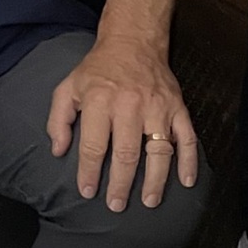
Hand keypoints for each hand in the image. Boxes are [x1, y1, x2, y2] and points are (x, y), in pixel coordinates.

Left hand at [46, 40, 197, 209]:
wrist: (134, 42)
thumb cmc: (97, 69)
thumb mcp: (68, 88)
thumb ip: (59, 120)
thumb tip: (58, 152)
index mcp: (100, 102)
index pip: (93, 146)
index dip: (89, 172)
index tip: (88, 191)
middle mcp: (130, 106)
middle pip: (126, 153)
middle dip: (120, 183)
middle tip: (116, 205)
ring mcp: (158, 108)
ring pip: (159, 150)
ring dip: (155, 179)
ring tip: (148, 201)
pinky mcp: (178, 108)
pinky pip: (187, 137)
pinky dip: (189, 161)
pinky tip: (186, 181)